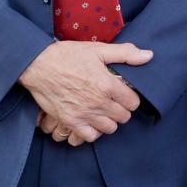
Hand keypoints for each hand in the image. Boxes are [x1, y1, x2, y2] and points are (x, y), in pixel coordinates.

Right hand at [20, 41, 152, 144]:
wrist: (38, 65)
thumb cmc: (68, 55)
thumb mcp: (99, 50)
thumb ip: (126, 54)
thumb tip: (148, 56)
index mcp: (108, 85)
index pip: (133, 103)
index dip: (131, 98)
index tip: (124, 93)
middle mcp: (98, 103)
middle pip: (123, 117)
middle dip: (122, 109)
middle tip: (114, 101)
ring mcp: (83, 114)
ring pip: (109, 128)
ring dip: (109, 121)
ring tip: (103, 110)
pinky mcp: (69, 121)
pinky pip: (89, 136)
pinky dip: (92, 131)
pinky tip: (91, 120)